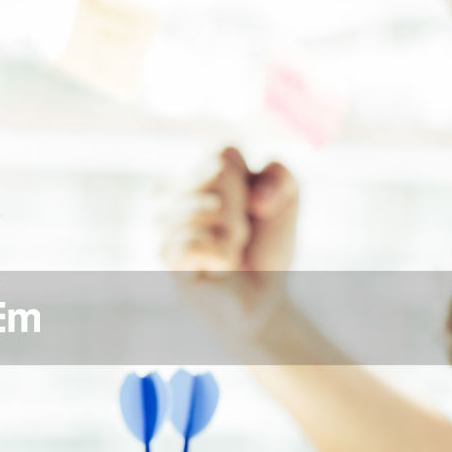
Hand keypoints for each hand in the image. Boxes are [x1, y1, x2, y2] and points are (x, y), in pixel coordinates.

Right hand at [161, 148, 299, 355]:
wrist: (262, 298)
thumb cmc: (265, 248)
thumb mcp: (286, 200)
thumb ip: (281, 175)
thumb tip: (257, 198)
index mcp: (194, 176)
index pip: (224, 154)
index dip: (251, 182)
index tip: (255, 208)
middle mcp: (171, 195)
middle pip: (219, 171)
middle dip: (243, 205)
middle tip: (241, 233)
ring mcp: (166, 225)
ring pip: (211, 205)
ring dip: (235, 232)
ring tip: (232, 250)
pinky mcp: (169, 256)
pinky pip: (198, 240)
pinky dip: (222, 253)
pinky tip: (220, 267)